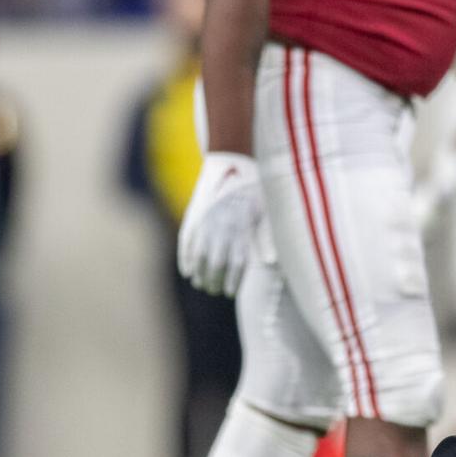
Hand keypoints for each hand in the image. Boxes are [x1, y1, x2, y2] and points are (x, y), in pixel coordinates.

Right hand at [178, 152, 263, 296]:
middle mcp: (222, 226)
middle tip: (213, 291)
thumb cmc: (254, 191)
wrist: (232, 163)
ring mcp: (206, 221)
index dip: (232, 280)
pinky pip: (186, 241)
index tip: (229, 293)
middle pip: (216, 262)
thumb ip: (266, 238)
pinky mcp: (194, 215)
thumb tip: (270, 262)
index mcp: (242, 228)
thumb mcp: (265, 212)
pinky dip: (185, 258)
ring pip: (200, 254)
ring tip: (201, 285)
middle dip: (214, 280)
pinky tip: (187, 272)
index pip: (236, 262)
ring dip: (199, 273)